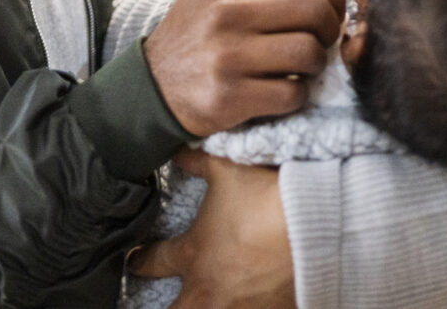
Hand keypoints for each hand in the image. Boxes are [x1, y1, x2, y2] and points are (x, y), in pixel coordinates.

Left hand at [130, 149, 295, 307]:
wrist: (312, 227)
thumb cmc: (264, 197)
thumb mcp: (225, 168)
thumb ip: (197, 162)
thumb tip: (178, 153)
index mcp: (194, 252)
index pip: (154, 261)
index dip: (140, 261)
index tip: (134, 260)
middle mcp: (208, 288)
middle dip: (166, 307)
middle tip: (166, 302)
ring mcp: (237, 306)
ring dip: (203, 307)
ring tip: (209, 300)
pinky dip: (247, 307)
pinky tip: (249, 303)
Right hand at [143, 0, 345, 135]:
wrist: (151, 86)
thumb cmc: (196, 32)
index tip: (328, 10)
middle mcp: (226, 12)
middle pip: (315, 10)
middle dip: (329, 29)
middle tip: (321, 40)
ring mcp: (227, 55)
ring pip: (309, 52)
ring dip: (316, 64)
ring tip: (303, 66)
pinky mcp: (229, 96)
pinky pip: (292, 93)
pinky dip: (297, 95)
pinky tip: (284, 90)